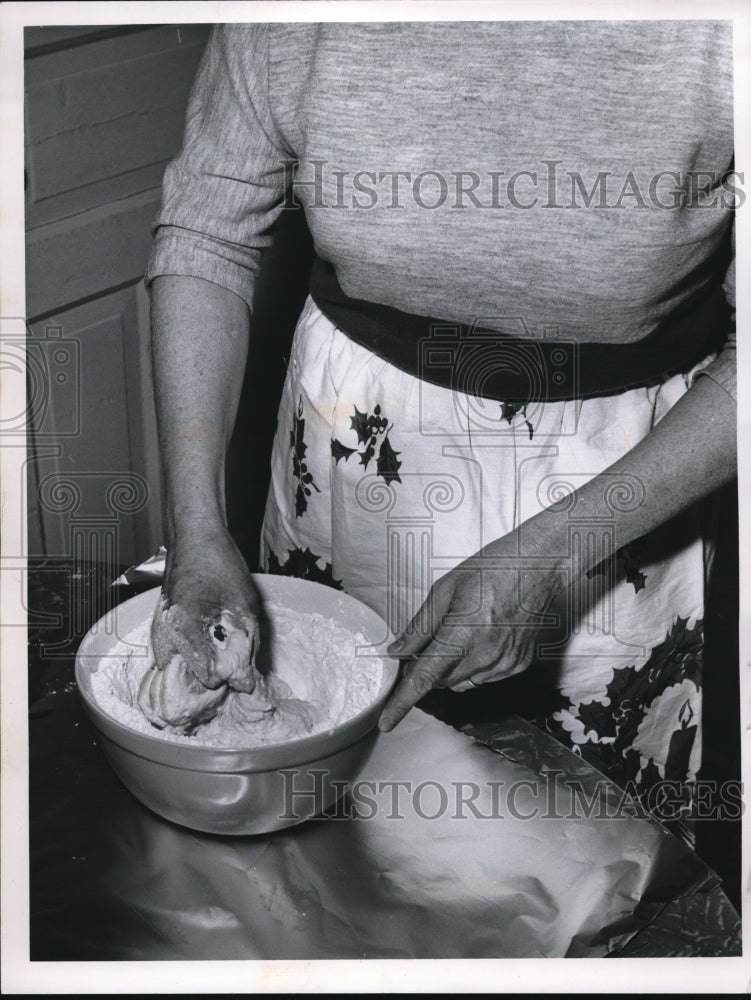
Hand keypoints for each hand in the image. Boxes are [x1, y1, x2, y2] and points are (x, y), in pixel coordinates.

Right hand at [147, 528, 262, 728]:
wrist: (195, 537)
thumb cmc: (220, 565)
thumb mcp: (245, 606)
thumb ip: (247, 645)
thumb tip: (248, 680)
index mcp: (185, 631)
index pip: (210, 680)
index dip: (232, 676)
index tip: (245, 668)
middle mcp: (164, 637)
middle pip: (190, 681)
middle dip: (214, 677)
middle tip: (235, 664)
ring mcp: (158, 632)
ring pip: (179, 671)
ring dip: (201, 669)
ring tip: (222, 655)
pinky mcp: (159, 627)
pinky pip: (173, 656)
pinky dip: (190, 658)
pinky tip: (208, 646)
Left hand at [378, 530, 566, 730]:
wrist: (540, 566)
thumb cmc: (491, 569)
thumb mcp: (445, 589)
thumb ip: (420, 626)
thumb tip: (397, 652)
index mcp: (462, 635)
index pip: (424, 679)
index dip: (401, 703)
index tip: (386, 722)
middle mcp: (484, 656)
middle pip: (440, 682)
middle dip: (426, 669)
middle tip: (427, 642)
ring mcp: (504, 664)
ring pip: (461, 683)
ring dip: (450, 669)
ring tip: (458, 634)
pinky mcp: (518, 664)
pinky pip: (484, 677)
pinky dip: (473, 666)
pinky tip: (479, 638)